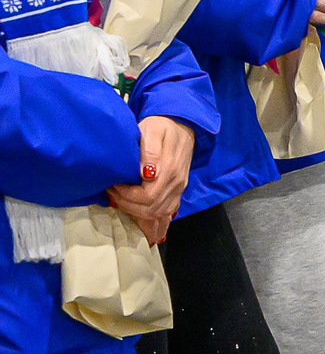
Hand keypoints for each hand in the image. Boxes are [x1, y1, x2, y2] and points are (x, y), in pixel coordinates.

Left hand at [107, 115, 193, 243]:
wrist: (183, 124)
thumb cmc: (162, 126)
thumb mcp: (152, 131)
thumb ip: (149, 151)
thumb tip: (146, 173)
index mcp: (169, 171)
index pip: (147, 197)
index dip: (126, 196)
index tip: (113, 184)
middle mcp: (176, 184)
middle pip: (151, 210)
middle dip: (128, 206)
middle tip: (112, 193)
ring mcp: (178, 189)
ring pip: (159, 214)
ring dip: (137, 214)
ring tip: (121, 203)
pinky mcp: (178, 190)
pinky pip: (168, 213)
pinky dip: (156, 223)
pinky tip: (147, 229)